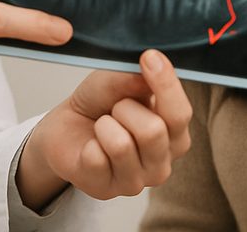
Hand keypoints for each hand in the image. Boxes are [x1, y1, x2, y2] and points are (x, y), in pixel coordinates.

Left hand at [15, 49, 192, 207]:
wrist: (66, 127)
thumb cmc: (99, 104)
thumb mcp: (115, 81)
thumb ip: (132, 77)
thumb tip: (149, 68)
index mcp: (174, 134)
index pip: (181, 113)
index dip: (165, 84)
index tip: (149, 57)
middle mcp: (162, 163)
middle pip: (153, 132)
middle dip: (125, 108)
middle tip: (115, 107)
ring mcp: (135, 181)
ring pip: (121, 145)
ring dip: (104, 125)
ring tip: (102, 126)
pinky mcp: (105, 190)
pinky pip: (96, 158)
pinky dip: (87, 144)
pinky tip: (90, 146)